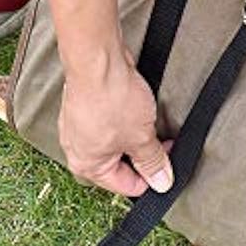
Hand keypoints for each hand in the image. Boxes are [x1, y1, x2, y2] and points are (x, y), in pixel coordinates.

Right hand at [58, 46, 172, 196]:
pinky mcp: (84, 106)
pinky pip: (107, 123)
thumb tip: (161, 181)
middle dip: (142, 156)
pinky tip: (135, 110)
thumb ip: (152, 162)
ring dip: (133, 137)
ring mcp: (78, 126)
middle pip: (118, 165)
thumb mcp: (141, 137)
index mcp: (87, 166)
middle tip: (162, 143)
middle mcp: (77, 149)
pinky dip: (123, 121)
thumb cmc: (111, 98)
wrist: (98, 59)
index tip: (169, 166)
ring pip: (113, 142)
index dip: (151, 178)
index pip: (126, 186)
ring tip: (148, 123)